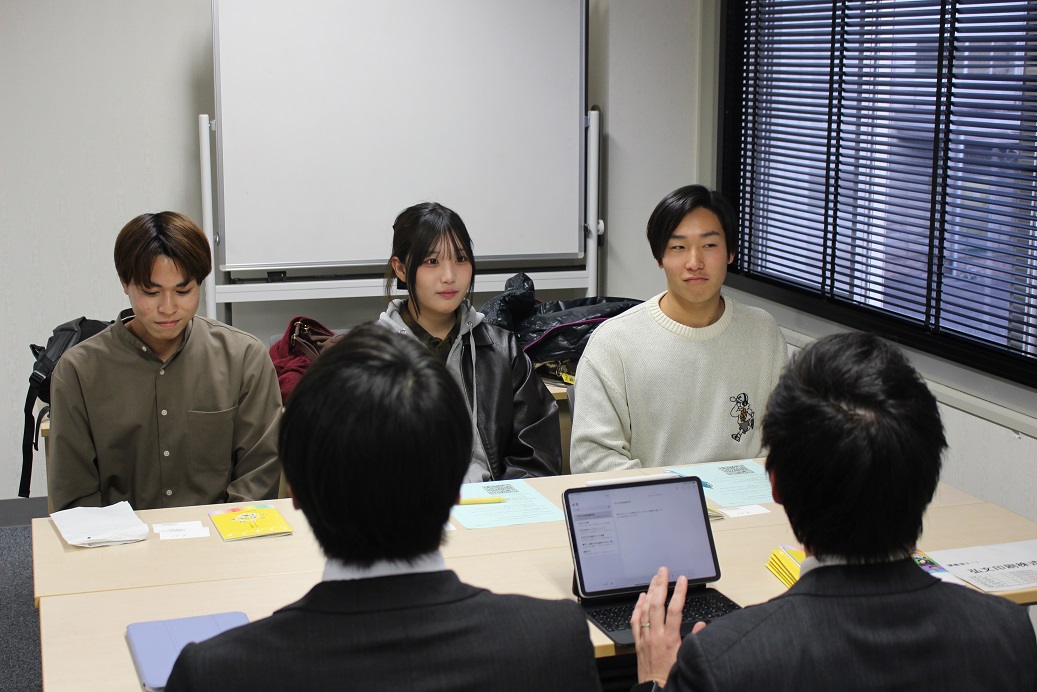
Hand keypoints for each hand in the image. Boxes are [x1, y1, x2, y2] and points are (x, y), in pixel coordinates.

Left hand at [631, 566, 686, 686]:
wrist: (655, 688)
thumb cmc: (672, 674)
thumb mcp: (687, 656)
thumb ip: (695, 638)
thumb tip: (702, 624)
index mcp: (671, 638)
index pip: (675, 609)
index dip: (679, 592)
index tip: (682, 580)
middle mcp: (656, 635)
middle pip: (657, 604)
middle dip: (660, 585)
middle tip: (663, 571)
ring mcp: (645, 637)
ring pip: (645, 609)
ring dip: (649, 591)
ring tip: (654, 579)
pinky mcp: (638, 642)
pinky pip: (635, 620)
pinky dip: (637, 607)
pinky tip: (640, 598)